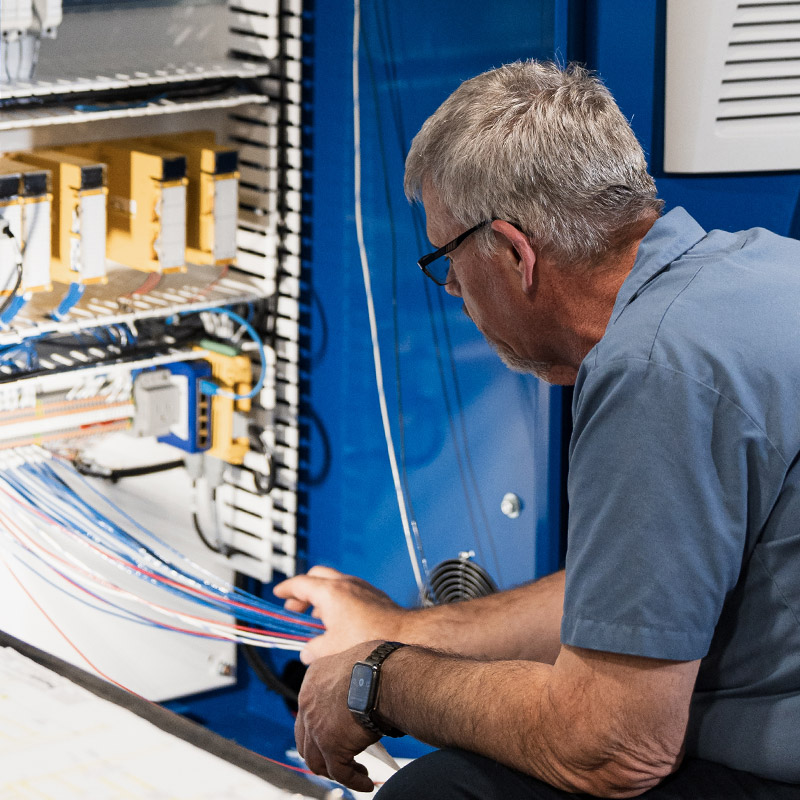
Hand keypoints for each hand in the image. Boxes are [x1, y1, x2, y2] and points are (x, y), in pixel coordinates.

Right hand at [274, 566, 404, 662]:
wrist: (405, 635)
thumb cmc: (369, 639)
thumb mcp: (331, 650)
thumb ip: (313, 650)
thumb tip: (307, 653)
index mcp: (330, 592)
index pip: (301, 583)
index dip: (286, 589)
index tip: (278, 593)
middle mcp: (346, 583)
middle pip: (317, 576)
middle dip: (303, 590)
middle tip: (295, 606)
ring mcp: (361, 586)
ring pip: (334, 582)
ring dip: (321, 596)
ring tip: (316, 617)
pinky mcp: (374, 594)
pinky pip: (349, 590)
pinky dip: (337, 599)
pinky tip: (339, 619)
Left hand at [295, 641, 381, 791]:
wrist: (381, 673)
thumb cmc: (377, 664)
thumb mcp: (354, 663)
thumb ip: (348, 680)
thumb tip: (361, 689)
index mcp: (313, 680)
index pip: (308, 712)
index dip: (319, 729)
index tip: (334, 735)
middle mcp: (308, 704)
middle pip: (306, 741)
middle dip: (322, 754)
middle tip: (340, 759)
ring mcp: (316, 727)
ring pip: (318, 762)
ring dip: (336, 771)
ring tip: (356, 772)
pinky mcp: (331, 746)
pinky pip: (341, 773)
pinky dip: (354, 781)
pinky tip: (366, 783)